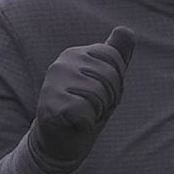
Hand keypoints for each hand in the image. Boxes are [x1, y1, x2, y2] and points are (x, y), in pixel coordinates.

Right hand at [30, 37, 127, 173]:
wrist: (58, 143)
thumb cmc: (85, 110)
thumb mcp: (104, 81)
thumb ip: (115, 56)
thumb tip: (125, 29)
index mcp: (75, 54)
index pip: (113, 58)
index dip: (115, 82)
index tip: (100, 93)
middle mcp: (62, 63)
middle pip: (109, 76)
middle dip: (107, 98)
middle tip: (91, 108)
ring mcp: (52, 83)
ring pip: (98, 95)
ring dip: (96, 112)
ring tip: (82, 114)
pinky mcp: (48, 105)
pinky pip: (84, 112)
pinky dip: (85, 124)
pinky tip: (73, 124)